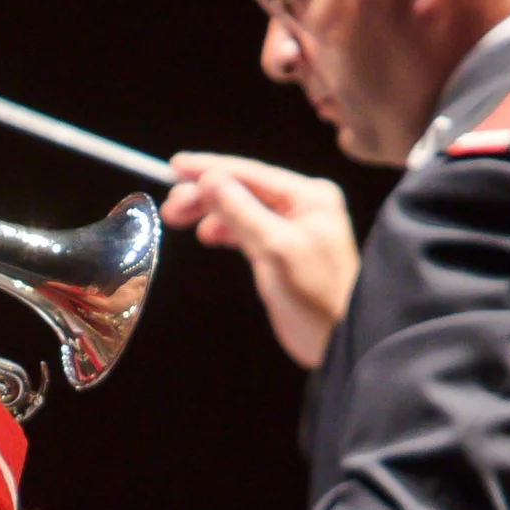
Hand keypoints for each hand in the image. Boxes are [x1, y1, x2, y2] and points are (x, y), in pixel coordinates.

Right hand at [163, 153, 358, 368]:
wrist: (338, 342)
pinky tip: (208, 235)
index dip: (210, 169)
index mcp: (310, 197)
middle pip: (244, 188)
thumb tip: (210, 179)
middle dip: (205, 194)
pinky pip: (247, 228)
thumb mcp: (274, 250)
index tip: (175, 167)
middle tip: (171, 205)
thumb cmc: (316, 299)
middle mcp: (303, 206)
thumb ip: (240, 211)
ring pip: (241, 208)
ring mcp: (294, 227)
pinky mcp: (283, 249)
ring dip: (210, 212)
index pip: (251, 173)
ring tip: (179, 219)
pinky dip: (224, 229)